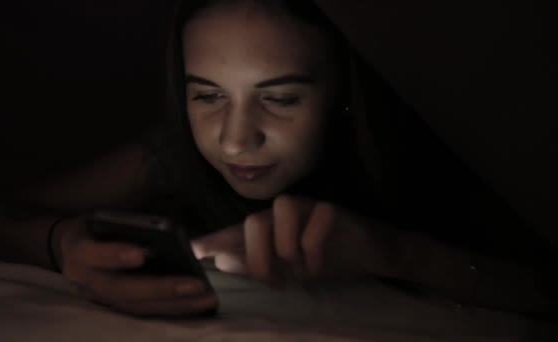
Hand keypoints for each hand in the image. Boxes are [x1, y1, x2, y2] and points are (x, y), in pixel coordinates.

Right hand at [54, 216, 217, 315]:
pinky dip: (172, 309)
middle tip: (196, 284)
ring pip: (137, 307)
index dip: (116, 255)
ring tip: (206, 298)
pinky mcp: (116, 307)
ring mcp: (100, 298)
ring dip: (175, 305)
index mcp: (79, 251)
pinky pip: (145, 312)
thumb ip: (124, 225)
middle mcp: (86, 280)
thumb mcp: (102, 218)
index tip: (144, 253)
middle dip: (162, 289)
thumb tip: (164, 230)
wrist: (72, 247)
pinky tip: (197, 303)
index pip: (94, 254)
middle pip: (123, 290)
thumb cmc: (96, 227)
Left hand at [192, 195, 404, 285]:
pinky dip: (314, 248)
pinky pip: (317, 219)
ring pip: (282, 208)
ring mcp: (309, 208)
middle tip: (275, 282)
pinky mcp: (334, 210)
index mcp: (270, 228)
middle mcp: (283, 214)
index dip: (212, 241)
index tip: (190, 252)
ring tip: (300, 270)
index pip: (235, 232)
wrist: (370, 253)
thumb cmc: (326, 258)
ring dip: (287, 246)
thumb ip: (256, 265)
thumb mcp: (288, 271)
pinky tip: (319, 266)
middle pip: (254, 220)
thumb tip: (221, 260)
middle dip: (259, 257)